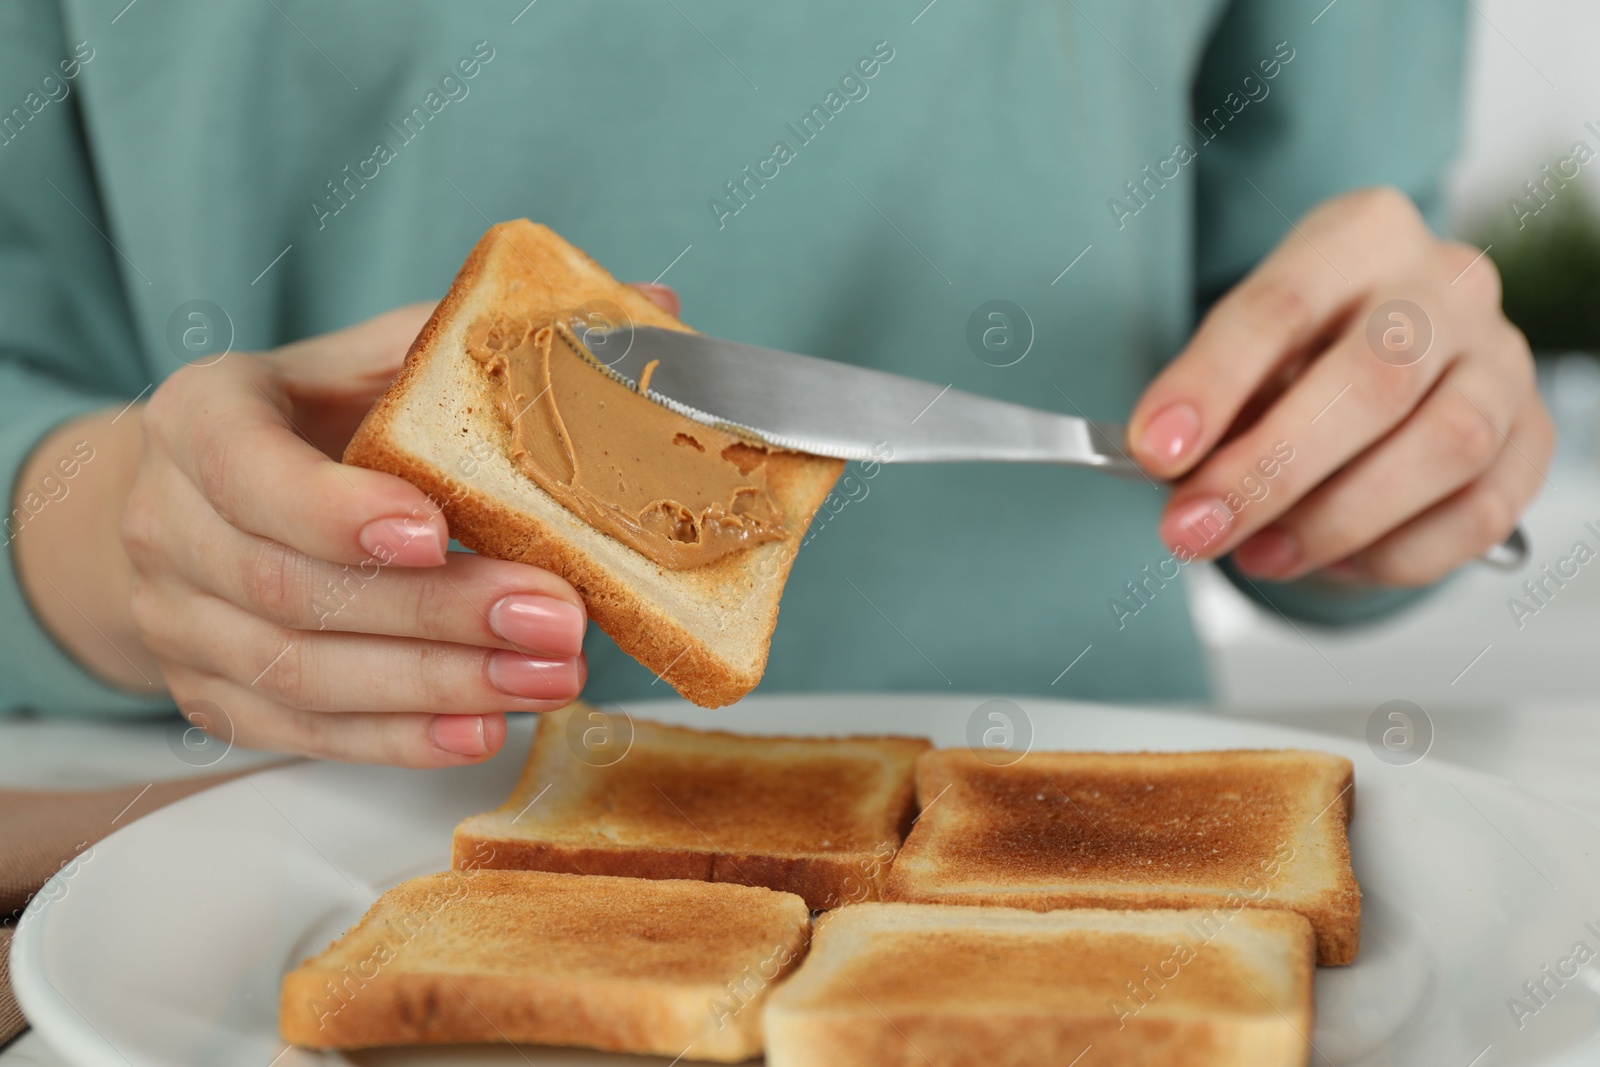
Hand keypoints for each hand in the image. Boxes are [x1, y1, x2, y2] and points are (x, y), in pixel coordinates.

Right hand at [108, 303, 595, 764]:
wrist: (204, 499)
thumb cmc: (314, 419)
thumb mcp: (375, 359)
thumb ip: (487, 341)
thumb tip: (657, 306)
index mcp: (202, 418)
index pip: (249, 471)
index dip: (338, 511)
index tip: (435, 529)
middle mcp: (166, 524)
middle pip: (294, 589)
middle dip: (437, 614)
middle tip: (556, 619)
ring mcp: (179, 622)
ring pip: (305, 675)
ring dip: (440, 685)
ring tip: (552, 679)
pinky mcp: (212, 695)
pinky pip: (306, 733)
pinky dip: (401, 739)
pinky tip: (485, 729)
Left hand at [1127, 187, 1552, 585]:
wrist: (1393, 362)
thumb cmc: (1300, 353)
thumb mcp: (1244, 352)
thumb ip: (1214, 403)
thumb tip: (1177, 473)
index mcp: (1361, 235)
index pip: (1280, 306)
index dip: (1212, 384)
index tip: (1155, 452)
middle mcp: (1447, 285)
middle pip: (1370, 381)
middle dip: (1268, 472)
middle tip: (1193, 528)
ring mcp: (1502, 359)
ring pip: (1443, 448)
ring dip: (1336, 521)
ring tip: (1258, 555)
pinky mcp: (1532, 437)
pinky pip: (1478, 512)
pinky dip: (1396, 555)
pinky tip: (1332, 562)